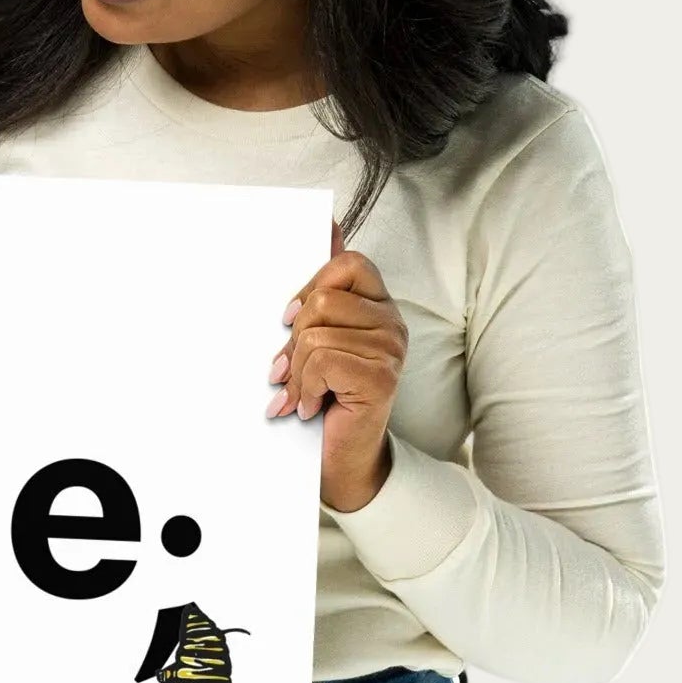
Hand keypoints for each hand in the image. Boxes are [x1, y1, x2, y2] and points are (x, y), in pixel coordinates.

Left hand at [265, 218, 405, 511]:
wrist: (341, 459)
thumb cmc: (326, 397)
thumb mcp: (316, 338)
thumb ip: (322, 289)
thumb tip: (328, 224)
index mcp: (378, 306)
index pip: (348, 263)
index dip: (310, 287)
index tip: (289, 320)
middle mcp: (392, 323)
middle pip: (324, 299)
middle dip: (294, 338)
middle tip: (289, 369)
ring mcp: (391, 349)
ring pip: (317, 334)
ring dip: (297, 371)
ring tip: (300, 393)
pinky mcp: (381, 376)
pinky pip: (323, 360)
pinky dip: (304, 388)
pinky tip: (309, 407)